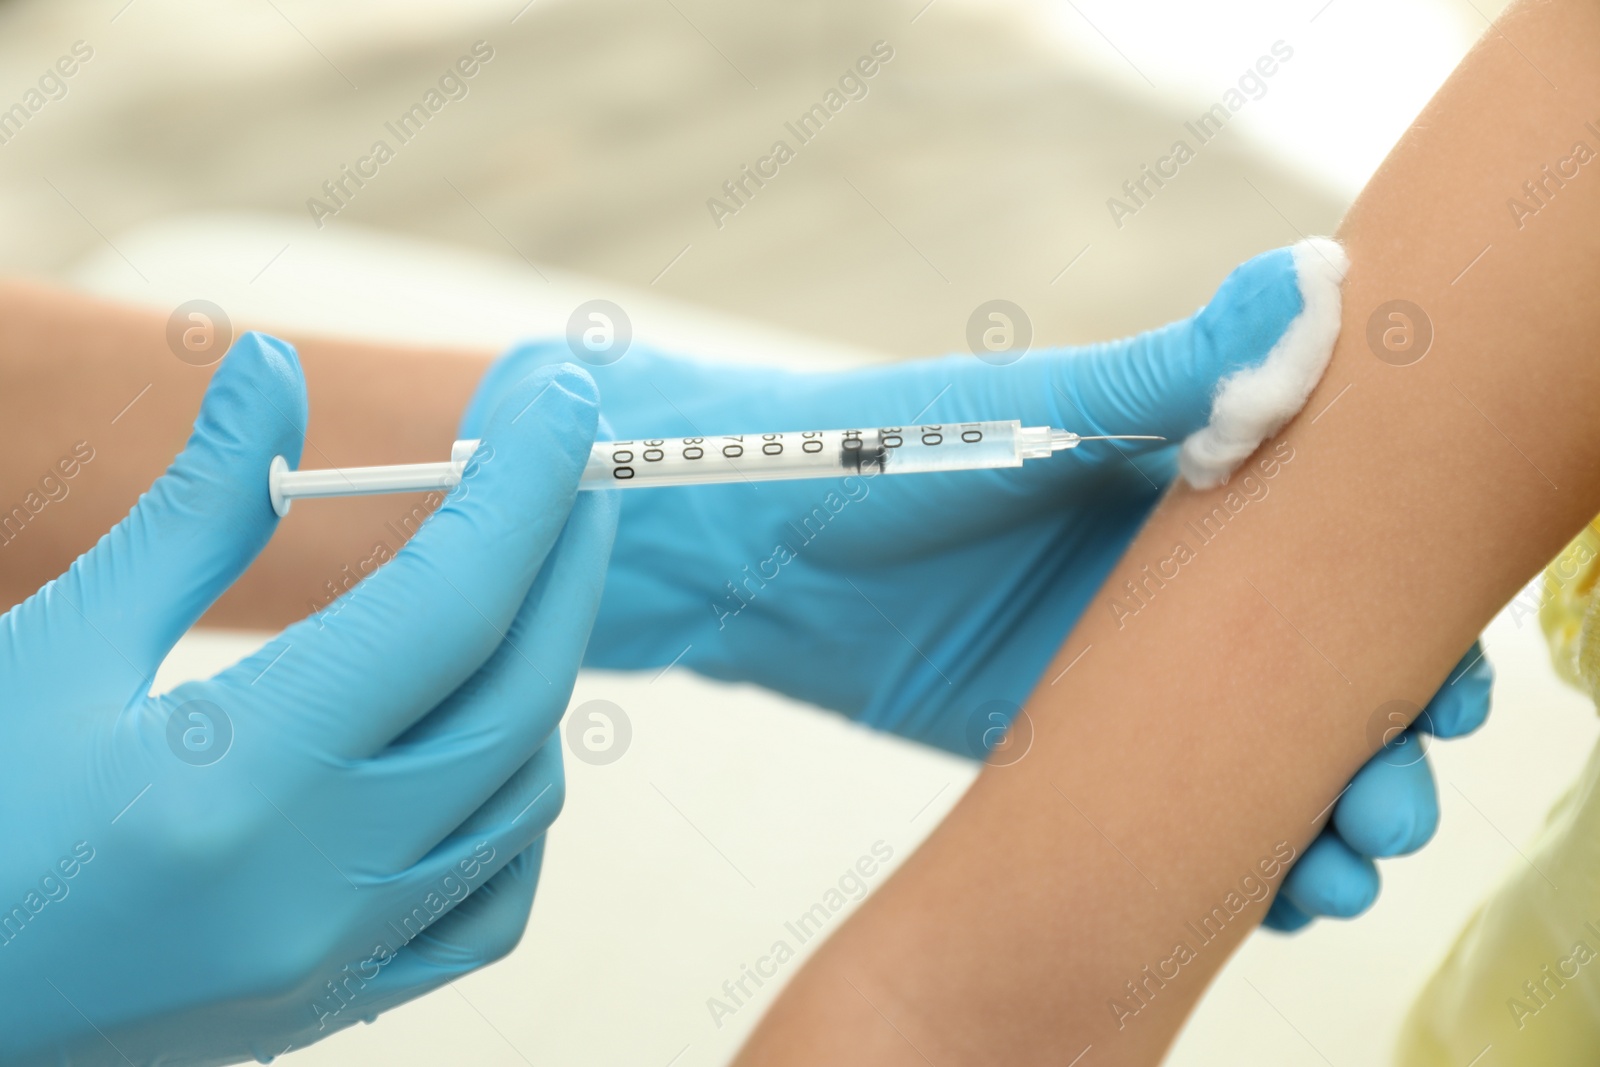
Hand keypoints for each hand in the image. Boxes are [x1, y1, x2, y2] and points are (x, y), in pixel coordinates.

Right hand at [0, 334, 614, 1064]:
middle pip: (518, 695)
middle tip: (570, 471)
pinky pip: (489, 905)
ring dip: (537, 677)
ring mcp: (334, 963)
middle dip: (563, 562)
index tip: (565, 398)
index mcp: (234, 786)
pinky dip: (510, 808)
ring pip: (522, 800)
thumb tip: (272, 372)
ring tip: (506, 590)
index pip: (448, 606)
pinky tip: (477, 744)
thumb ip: (194, 513)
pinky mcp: (331, 1005)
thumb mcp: (56, 649)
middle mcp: (312, 890)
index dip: (522, 486)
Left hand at [467, 242, 1490, 927]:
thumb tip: (1306, 284)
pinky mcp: (1055, 746)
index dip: (1403, 633)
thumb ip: (1161, 376)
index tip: (1445, 687)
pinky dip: (1229, 857)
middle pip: (1312, 680)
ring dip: (1318, 819)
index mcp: (1178, 494)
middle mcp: (1160, 588)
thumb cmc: (875, 449)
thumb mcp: (1026, 406)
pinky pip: (1162, 811)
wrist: (739, 547)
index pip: (1332, 567)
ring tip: (1342, 869)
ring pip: (1252, 758)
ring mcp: (1112, 674)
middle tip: (1394, 802)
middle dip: (1377, 749)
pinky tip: (1276, 897)